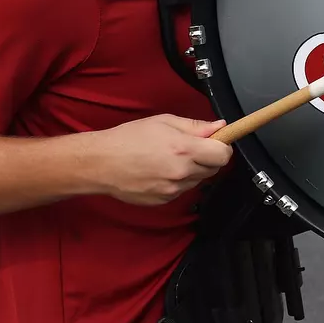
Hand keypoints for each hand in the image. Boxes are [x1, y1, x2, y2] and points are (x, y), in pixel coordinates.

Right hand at [88, 114, 231, 204]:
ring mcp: (173, 190)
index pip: (223, 154)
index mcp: (184, 150)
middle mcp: (182, 173)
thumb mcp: (163, 121)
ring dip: (192, 170)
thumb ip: (195, 126)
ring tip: (169, 159)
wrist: (100, 164)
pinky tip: (160, 171)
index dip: (222, 146)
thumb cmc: (128, 139)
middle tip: (190, 148)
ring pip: (198, 180)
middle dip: (208, 157)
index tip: (216, 141)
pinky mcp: (164, 201)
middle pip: (213, 168)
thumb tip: (219, 126)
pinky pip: (182, 190)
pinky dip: (178, 181)